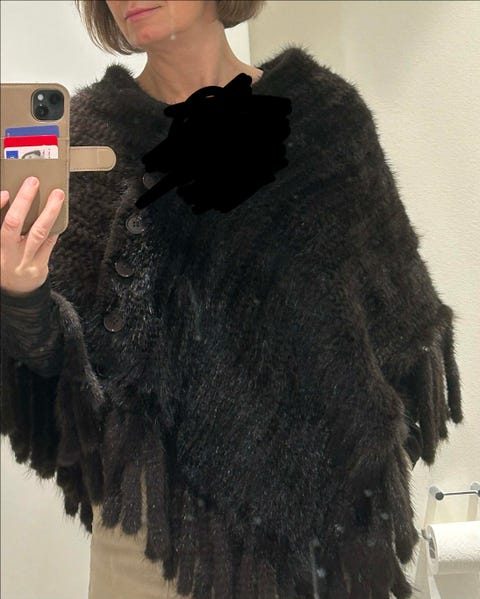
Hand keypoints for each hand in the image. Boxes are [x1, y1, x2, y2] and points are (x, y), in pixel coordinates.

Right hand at [1, 176, 63, 295]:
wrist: (15, 292)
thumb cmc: (5, 262)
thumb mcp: (1, 245)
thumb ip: (4, 226)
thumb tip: (13, 199)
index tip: (5, 193)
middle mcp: (5, 254)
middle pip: (13, 224)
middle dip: (24, 201)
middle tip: (33, 182)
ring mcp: (22, 262)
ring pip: (38, 233)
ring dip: (49, 211)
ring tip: (56, 195)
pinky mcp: (39, 268)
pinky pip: (49, 244)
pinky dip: (55, 228)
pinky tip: (60, 215)